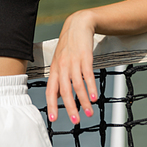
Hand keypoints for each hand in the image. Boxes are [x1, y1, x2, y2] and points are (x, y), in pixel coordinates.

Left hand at [46, 10, 96, 124]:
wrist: (77, 24)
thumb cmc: (69, 46)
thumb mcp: (60, 61)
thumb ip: (60, 77)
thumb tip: (60, 96)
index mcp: (55, 69)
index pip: (50, 90)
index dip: (52, 105)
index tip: (53, 119)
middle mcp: (62, 67)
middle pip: (64, 90)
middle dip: (70, 107)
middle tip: (75, 121)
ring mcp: (73, 62)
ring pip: (77, 85)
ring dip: (83, 101)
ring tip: (89, 112)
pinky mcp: (84, 57)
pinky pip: (87, 75)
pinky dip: (91, 88)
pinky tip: (95, 98)